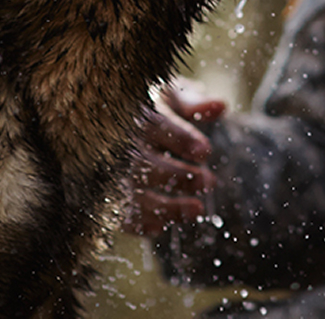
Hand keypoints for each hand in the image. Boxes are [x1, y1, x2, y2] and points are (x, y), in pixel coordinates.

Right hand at [122, 79, 226, 236]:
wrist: (110, 117)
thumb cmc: (147, 107)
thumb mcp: (167, 98)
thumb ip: (192, 103)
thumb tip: (221, 107)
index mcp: (134, 113)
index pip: (156, 125)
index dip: (180, 139)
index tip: (205, 151)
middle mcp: (118, 142)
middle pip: (143, 163)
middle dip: (178, 175)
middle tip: (210, 182)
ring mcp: (108, 170)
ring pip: (131, 192)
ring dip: (164, 207)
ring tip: (197, 209)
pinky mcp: (104, 193)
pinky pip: (115, 212)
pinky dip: (137, 223)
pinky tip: (161, 227)